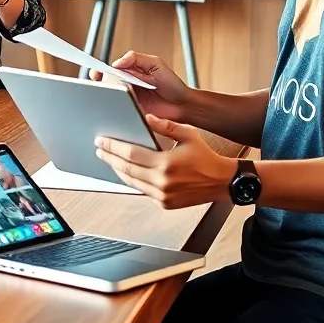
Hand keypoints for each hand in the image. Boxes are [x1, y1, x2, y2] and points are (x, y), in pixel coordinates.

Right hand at [90, 50, 190, 121]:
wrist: (183, 105)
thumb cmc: (172, 85)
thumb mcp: (156, 64)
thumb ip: (137, 58)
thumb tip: (118, 62)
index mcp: (130, 72)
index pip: (111, 70)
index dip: (101, 70)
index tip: (96, 72)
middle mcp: (127, 86)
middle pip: (107, 84)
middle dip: (101, 83)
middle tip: (102, 84)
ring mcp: (128, 100)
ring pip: (110, 97)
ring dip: (107, 95)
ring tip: (110, 94)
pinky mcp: (132, 112)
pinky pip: (119, 110)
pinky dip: (115, 108)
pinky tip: (116, 105)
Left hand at [94, 115, 235, 209]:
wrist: (223, 182)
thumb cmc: (206, 157)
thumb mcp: (188, 135)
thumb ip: (166, 126)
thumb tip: (147, 118)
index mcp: (166, 164)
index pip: (131, 154)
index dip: (113, 147)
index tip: (101, 141)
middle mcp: (162, 182)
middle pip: (126, 169)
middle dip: (110, 159)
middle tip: (100, 150)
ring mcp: (162, 196)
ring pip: (132, 182)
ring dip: (119, 171)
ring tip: (109, 160)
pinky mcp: (165, 204)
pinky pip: (143, 191)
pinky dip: (133, 181)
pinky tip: (127, 172)